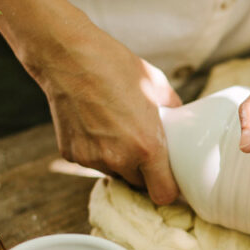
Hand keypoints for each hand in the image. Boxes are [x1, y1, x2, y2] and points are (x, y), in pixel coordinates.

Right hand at [31, 26, 182, 204]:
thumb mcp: (157, 86)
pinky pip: (92, 162)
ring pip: (114, 173)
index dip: (169, 188)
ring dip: (120, 161)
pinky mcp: (71, 154)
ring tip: (118, 131)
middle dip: (145, 172)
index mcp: (147, 147)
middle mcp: (119, 159)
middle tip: (145, 149)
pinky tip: (96, 125)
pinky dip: (97, 151)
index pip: (163, 194)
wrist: (68, 56)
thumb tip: (181, 122)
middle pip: (139, 184)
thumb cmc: (115, 66)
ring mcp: (92, 158)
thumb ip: (172, 111)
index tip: (170, 179)